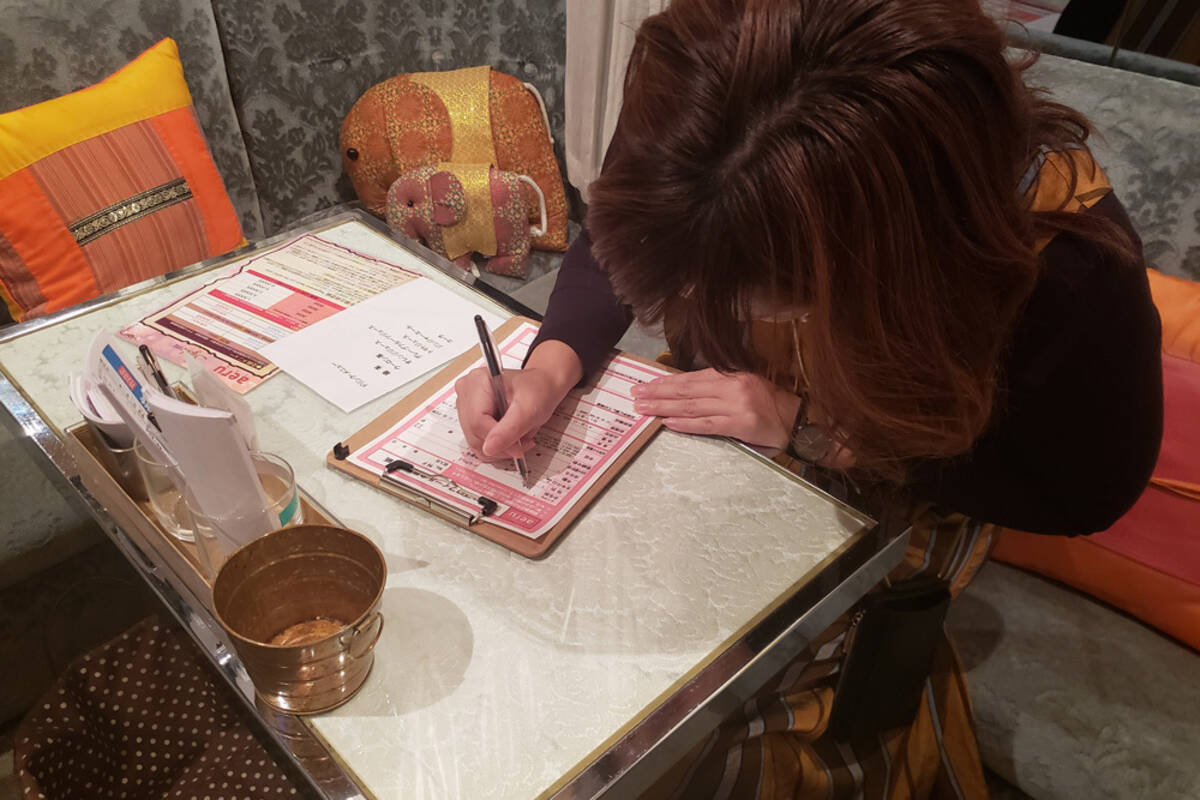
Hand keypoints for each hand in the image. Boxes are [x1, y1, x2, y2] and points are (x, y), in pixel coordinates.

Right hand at [454, 340, 581, 460]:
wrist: (542, 385)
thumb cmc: (537, 390)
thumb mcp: (529, 409)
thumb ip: (509, 429)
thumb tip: (489, 448)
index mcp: (478, 381)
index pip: (477, 422)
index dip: (497, 441)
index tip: (518, 449)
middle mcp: (467, 390)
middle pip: (473, 433)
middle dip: (500, 445)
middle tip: (522, 443)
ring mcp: (466, 403)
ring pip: (474, 440)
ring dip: (498, 448)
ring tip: (518, 438)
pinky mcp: (469, 415)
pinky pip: (476, 440)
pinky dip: (494, 446)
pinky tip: (509, 437)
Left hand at [631, 368, 802, 451]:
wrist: (801, 420)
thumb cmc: (772, 406)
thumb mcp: (746, 388)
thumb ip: (720, 390)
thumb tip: (687, 396)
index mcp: (731, 375)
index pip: (691, 378)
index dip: (666, 382)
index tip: (646, 384)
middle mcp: (732, 386)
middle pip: (687, 390)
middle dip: (658, 393)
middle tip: (636, 395)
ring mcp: (736, 404)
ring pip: (692, 406)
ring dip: (665, 408)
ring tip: (644, 409)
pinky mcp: (740, 424)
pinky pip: (708, 424)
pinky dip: (686, 424)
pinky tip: (668, 423)